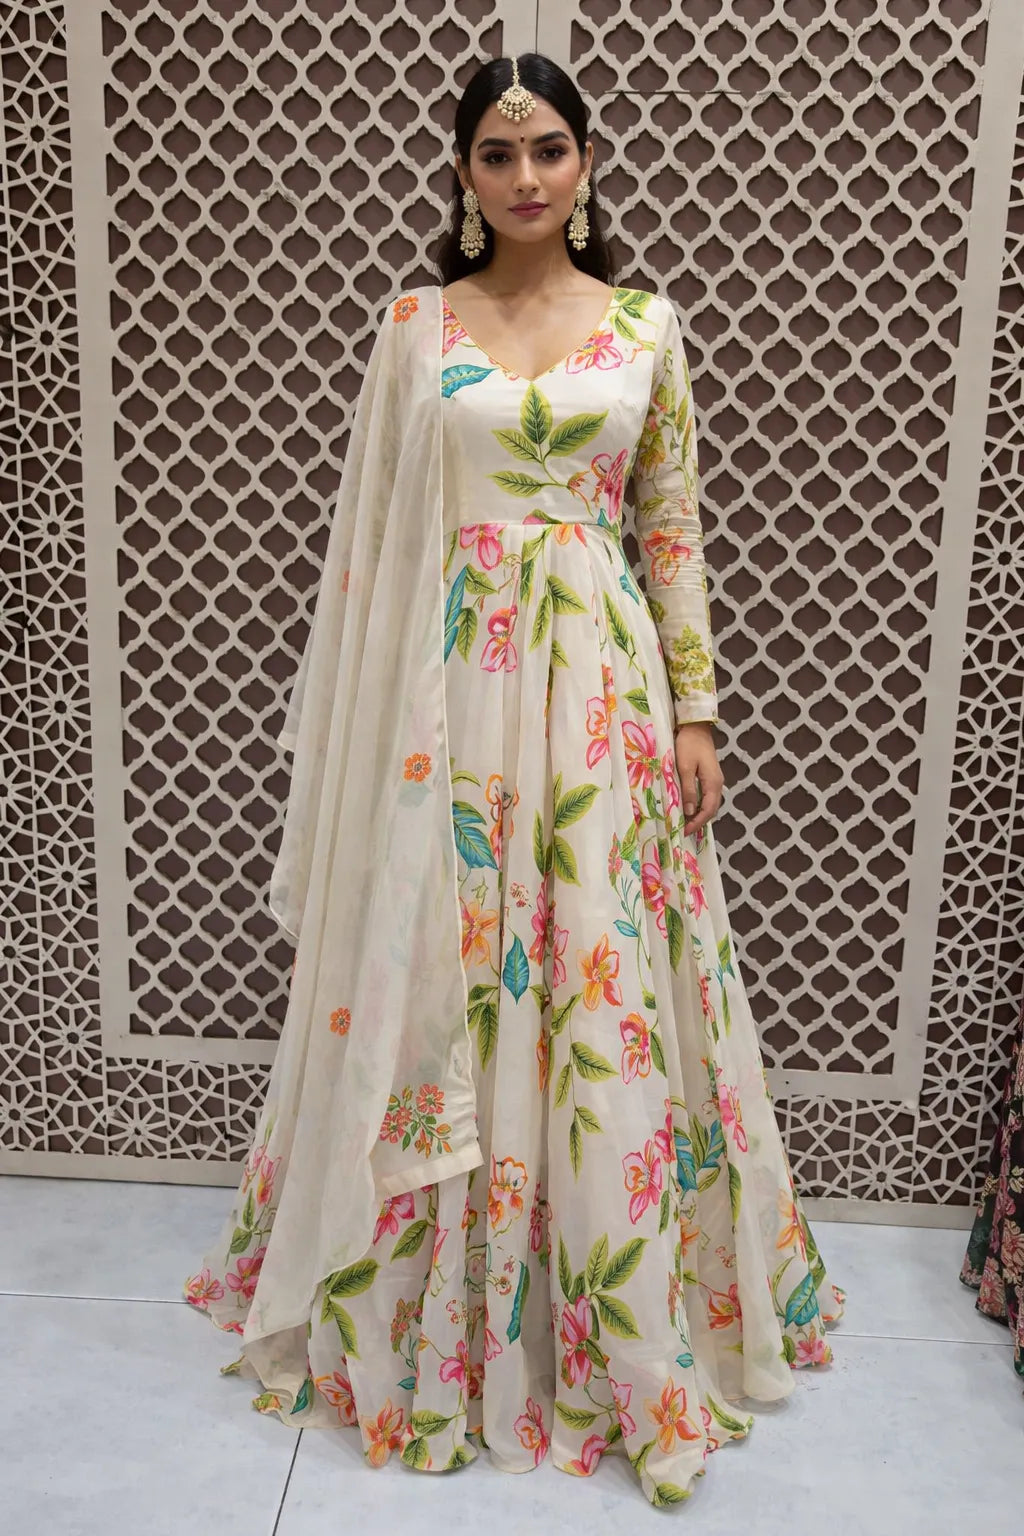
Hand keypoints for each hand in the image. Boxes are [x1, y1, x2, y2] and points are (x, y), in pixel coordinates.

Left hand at [674, 721, 723, 838]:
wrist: (696, 727)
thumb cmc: (688, 745)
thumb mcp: (684, 767)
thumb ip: (687, 790)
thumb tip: (689, 811)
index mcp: (713, 783)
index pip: (708, 810)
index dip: (697, 823)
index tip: (685, 831)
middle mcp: (717, 784)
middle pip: (711, 809)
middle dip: (699, 821)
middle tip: (684, 830)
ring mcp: (715, 780)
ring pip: (710, 803)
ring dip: (699, 814)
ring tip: (685, 822)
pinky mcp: (710, 776)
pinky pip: (707, 796)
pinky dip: (699, 805)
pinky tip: (689, 807)